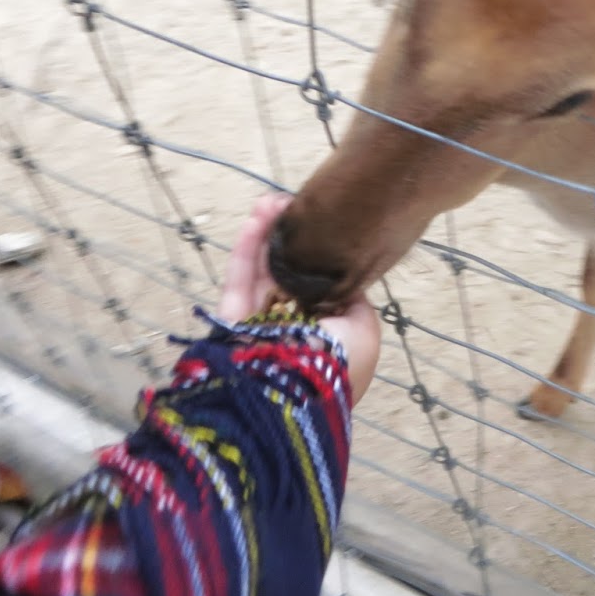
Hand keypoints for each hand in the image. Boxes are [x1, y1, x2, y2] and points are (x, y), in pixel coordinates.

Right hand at [217, 193, 380, 407]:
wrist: (288, 395)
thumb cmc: (335, 363)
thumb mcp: (364, 331)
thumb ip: (355, 301)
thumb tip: (345, 281)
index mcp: (325, 337)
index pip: (320, 288)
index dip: (320, 254)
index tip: (322, 224)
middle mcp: (291, 331)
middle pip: (289, 274)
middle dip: (290, 239)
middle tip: (291, 205)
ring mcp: (258, 326)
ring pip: (262, 273)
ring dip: (266, 235)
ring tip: (270, 200)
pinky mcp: (230, 322)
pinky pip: (239, 281)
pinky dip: (246, 250)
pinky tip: (255, 219)